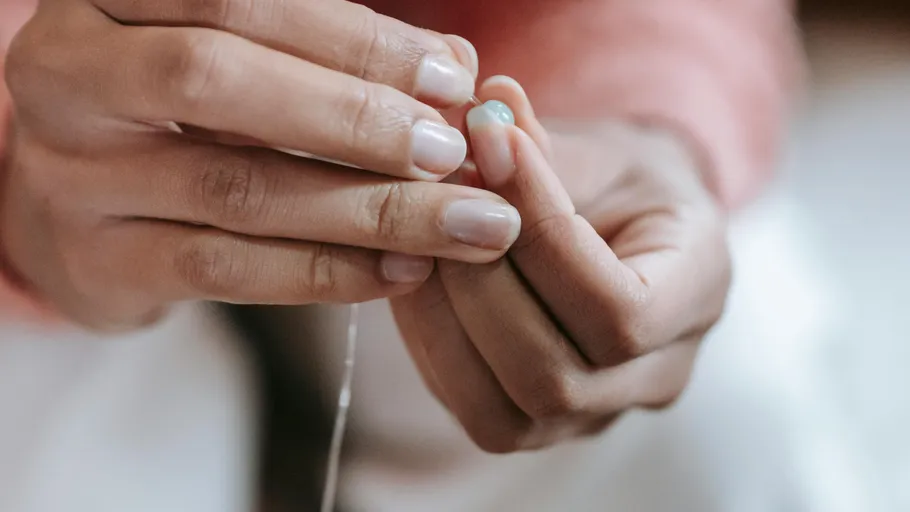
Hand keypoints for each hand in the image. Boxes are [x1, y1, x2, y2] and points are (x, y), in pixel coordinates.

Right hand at [0, 0, 521, 329]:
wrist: (76, 208)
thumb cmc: (175, 116)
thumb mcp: (238, 62)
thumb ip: (328, 56)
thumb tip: (453, 70)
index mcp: (111, 1)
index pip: (240, 2)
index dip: (355, 40)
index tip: (451, 77)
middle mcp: (72, 78)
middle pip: (218, 82)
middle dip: (355, 118)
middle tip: (452, 152)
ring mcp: (75, 177)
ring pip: (236, 189)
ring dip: (368, 210)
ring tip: (459, 224)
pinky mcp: (100, 264)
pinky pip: (227, 269)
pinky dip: (327, 272)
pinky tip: (402, 271)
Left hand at [391, 78, 730, 451]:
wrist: (622, 227)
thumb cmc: (616, 181)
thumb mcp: (597, 148)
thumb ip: (543, 141)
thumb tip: (486, 104)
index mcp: (699, 294)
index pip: (621, 311)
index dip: (543, 236)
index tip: (491, 148)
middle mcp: (658, 376)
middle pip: (555, 379)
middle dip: (479, 286)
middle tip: (435, 200)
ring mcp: (596, 415)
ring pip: (505, 415)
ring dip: (444, 321)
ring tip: (417, 239)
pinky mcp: (537, 425)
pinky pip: (472, 408)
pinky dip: (430, 343)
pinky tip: (415, 276)